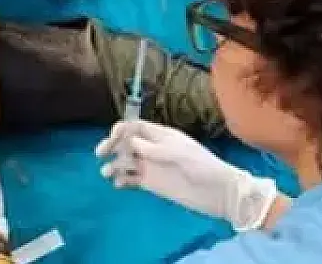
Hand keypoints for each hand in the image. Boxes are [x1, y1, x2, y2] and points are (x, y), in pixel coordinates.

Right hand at [95, 120, 278, 231]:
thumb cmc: (204, 167)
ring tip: (108, 174)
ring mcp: (151, 167)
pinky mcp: (151, 184)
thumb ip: (155, 148)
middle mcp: (153, 149)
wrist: (220, 194)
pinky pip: (131, 179)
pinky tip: (119, 185)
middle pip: (125, 143)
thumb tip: (130, 140)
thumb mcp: (180, 154)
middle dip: (112, 146)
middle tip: (101, 154)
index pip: (135, 127)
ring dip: (114, 165)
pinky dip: (121, 180)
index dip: (121, 130)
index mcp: (161, 136)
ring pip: (125, 161)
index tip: (112, 138)